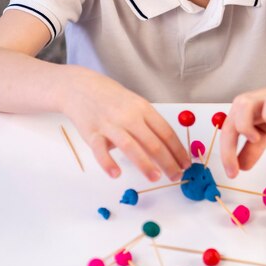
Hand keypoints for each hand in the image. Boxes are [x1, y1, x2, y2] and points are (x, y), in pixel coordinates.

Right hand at [62, 67, 190, 180]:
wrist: (80, 87)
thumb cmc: (111, 98)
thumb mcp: (134, 104)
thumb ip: (148, 123)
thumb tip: (167, 148)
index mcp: (143, 108)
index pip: (166, 132)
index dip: (178, 150)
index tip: (185, 164)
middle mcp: (129, 116)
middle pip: (153, 142)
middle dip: (168, 162)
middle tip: (176, 177)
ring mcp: (110, 124)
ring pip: (131, 147)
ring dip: (145, 165)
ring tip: (156, 178)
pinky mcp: (92, 133)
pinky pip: (100, 150)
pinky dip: (108, 163)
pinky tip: (116, 174)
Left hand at [220, 71, 265, 177]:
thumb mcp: (265, 132)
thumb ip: (253, 149)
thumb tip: (242, 167)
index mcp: (240, 112)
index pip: (227, 134)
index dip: (226, 155)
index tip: (231, 174)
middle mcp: (247, 103)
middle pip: (230, 125)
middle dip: (229, 151)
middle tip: (236, 170)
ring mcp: (262, 99)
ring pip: (242, 108)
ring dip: (246, 128)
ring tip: (257, 137)